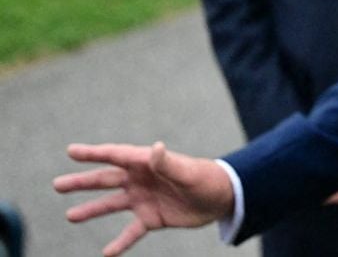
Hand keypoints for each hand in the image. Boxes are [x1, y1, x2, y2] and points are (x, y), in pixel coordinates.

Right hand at [53, 142, 233, 255]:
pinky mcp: (151, 218)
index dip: (93, 153)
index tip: (71, 151)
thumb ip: (167, 163)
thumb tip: (154, 148)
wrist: (222, 197)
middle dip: (82, 182)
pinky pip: (130, 232)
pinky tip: (107, 254)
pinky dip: (119, 243)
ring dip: (91, 210)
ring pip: (111, 205)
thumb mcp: (187, 172)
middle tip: (57, 185)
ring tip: (70, 216)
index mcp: (146, 163)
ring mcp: (144, 199)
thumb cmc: (206, 178)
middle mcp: (141, 180)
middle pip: (106, 180)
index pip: (115, 156)